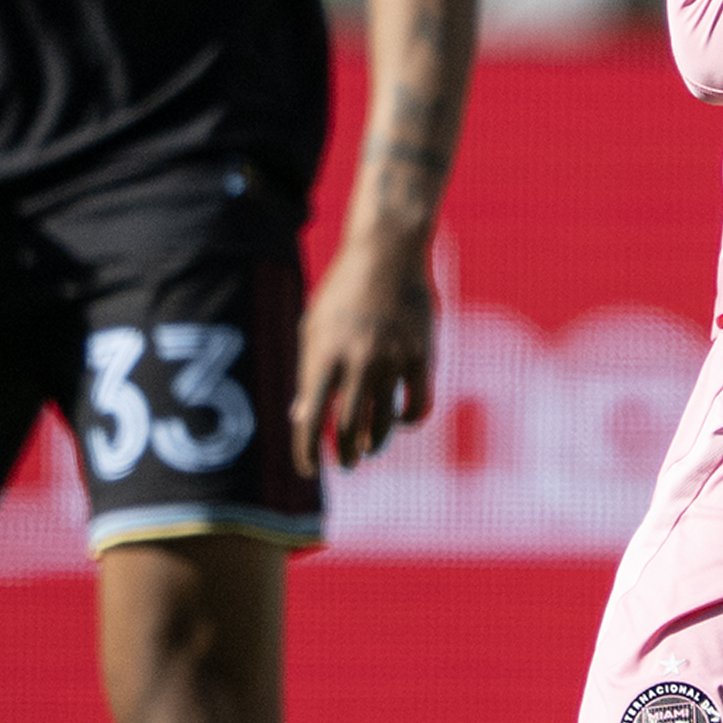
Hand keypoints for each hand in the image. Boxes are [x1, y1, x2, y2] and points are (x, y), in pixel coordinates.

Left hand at [294, 228, 436, 476]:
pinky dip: (410, 420)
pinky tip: (402, 421)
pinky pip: (417, 404)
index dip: (306, 451)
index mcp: (323, 354)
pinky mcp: (421, 356)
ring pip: (385, 422)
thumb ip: (310, 372)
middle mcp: (357, 361)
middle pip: (349, 427)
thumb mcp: (314, 327)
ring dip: (376, 442)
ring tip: (370, 448)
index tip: (308, 470)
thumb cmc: (343, 290)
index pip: (310, 418)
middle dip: (344, 454)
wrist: (387, 253)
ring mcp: (392, 359)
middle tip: (344, 464)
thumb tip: (302, 417)